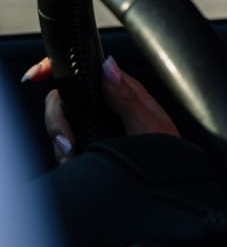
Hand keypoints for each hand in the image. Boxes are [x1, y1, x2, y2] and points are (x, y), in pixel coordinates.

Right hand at [23, 56, 179, 163]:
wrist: (168, 181)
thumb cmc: (168, 152)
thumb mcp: (149, 124)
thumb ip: (126, 96)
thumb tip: (108, 65)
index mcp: (121, 93)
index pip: (85, 72)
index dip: (58, 68)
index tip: (37, 74)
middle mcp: (105, 107)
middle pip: (62, 100)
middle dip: (56, 120)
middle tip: (68, 140)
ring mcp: (94, 127)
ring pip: (59, 125)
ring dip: (60, 141)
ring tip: (74, 154)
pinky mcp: (88, 146)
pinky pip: (63, 146)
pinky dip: (64, 154)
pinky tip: (74, 160)